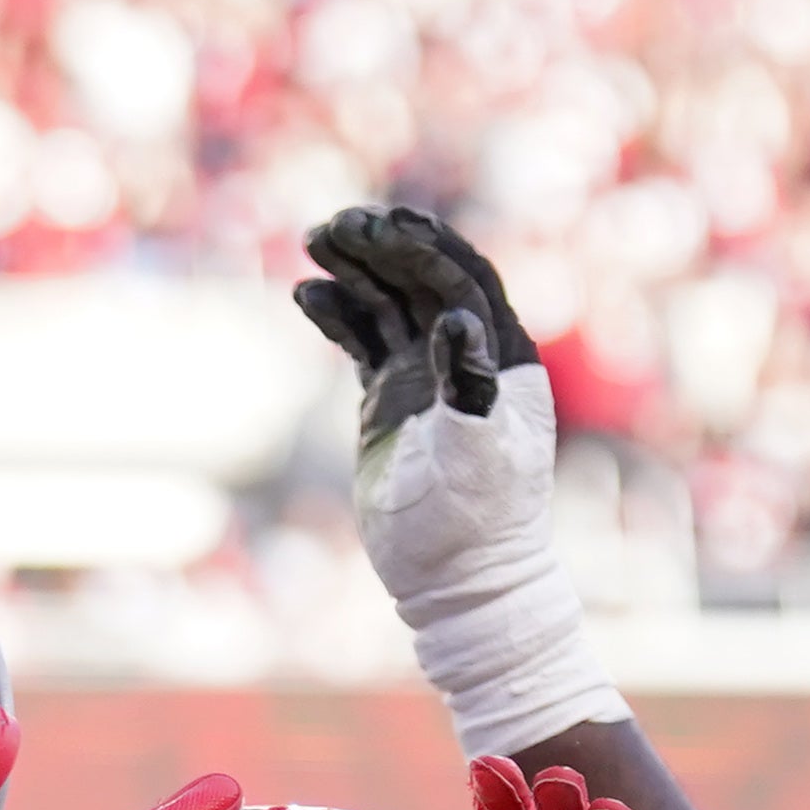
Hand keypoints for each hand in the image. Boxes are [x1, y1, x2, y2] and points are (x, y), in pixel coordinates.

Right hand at [293, 205, 623, 757]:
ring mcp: (424, 377)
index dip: (423, 246)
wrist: (455, 583)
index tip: (378, 227)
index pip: (463, 282)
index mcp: (502, 360)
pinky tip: (306, 294)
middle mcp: (467, 358)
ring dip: (354, 270)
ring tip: (313, 242)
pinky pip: (362, 340)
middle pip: (422, 279)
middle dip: (379, 246)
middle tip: (331, 226)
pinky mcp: (390, 401)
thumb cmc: (476, 523)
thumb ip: (468, 385)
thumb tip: (459, 320)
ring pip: (389, 302)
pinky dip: (336, 314)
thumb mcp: (476, 453)